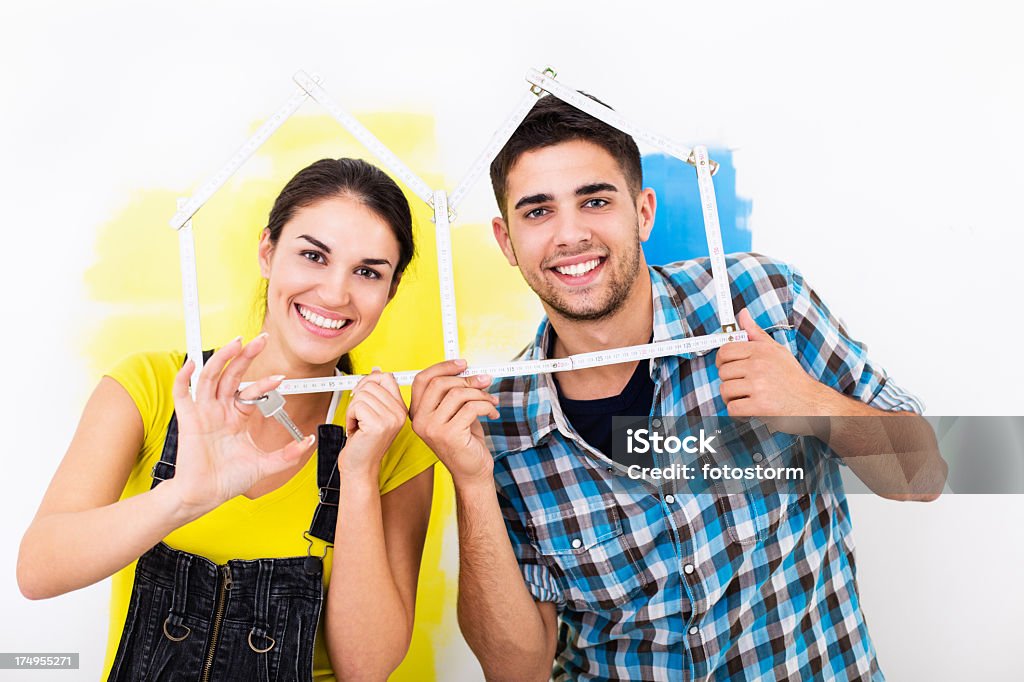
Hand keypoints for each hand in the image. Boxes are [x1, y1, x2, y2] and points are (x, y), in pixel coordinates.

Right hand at [168, 335, 315, 513]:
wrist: (206, 496)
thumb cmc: (229, 480)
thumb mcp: (265, 465)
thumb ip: (287, 454)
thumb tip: (308, 441)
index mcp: (238, 417)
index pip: (252, 391)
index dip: (266, 383)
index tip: (281, 379)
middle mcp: (221, 410)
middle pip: (232, 375)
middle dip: (246, 356)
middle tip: (261, 340)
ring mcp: (204, 413)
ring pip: (211, 377)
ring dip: (222, 358)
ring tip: (236, 342)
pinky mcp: (188, 420)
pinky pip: (182, 393)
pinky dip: (185, 376)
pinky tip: (193, 363)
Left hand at [341, 369, 407, 477]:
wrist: (360, 468)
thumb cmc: (363, 442)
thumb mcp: (372, 412)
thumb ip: (376, 392)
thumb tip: (376, 370)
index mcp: (400, 408)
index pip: (386, 377)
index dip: (369, 381)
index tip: (361, 395)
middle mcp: (399, 413)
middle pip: (372, 383)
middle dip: (357, 398)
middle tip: (358, 416)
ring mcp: (391, 419)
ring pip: (362, 394)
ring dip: (352, 409)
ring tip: (358, 425)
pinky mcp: (378, 425)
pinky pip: (356, 405)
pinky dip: (349, 417)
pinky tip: (355, 430)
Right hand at [410, 359, 498, 488]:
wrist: (472, 472)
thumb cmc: (465, 441)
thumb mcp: (456, 412)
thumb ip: (456, 392)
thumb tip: (470, 370)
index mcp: (417, 412)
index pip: (422, 379)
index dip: (443, 367)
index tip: (464, 364)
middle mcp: (420, 420)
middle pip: (440, 383)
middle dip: (467, 379)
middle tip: (485, 381)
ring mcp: (432, 428)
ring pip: (458, 394)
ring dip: (481, 394)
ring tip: (491, 402)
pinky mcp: (449, 435)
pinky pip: (471, 407)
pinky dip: (486, 406)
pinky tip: (492, 413)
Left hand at [716, 309, 833, 435]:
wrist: (813, 402)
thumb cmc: (793, 377)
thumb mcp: (777, 350)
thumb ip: (756, 333)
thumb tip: (742, 313)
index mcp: (761, 350)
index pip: (725, 351)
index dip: (721, 361)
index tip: (728, 368)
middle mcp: (758, 365)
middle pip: (723, 372)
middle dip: (729, 381)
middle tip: (742, 386)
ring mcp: (759, 385)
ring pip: (725, 390)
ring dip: (731, 398)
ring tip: (745, 398)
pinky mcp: (760, 405)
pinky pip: (732, 408)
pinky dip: (737, 413)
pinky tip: (748, 409)